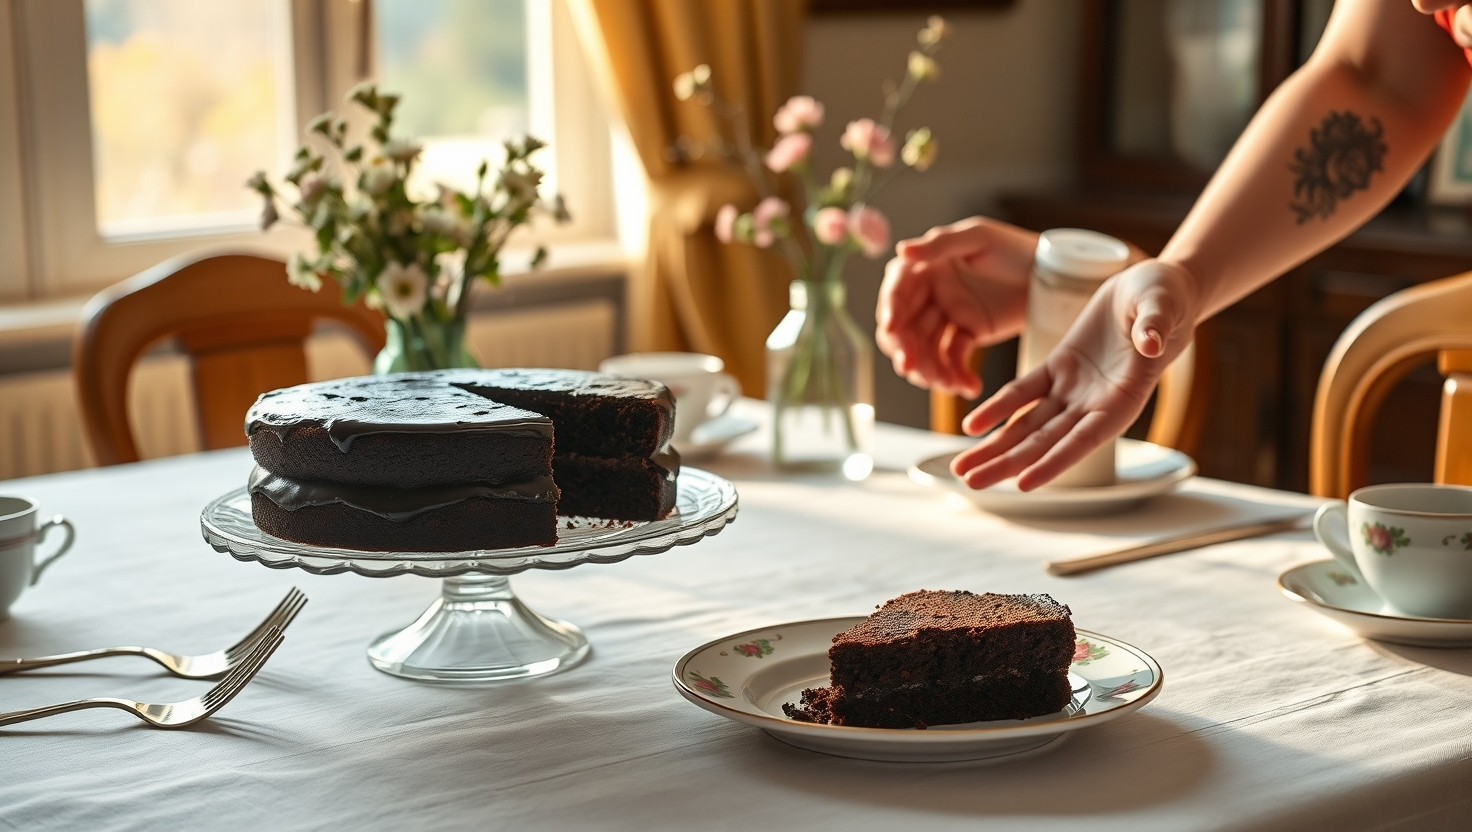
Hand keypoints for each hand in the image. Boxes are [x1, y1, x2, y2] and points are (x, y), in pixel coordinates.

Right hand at [875, 217, 1037, 397]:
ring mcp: (947, 316)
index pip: (897, 290)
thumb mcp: (979, 237)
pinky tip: (969, 387)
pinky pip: (953, 359)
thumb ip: (940, 244)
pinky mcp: (967, 335)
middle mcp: (930, 293)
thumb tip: (902, 250)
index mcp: (926, 266)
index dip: (890, 309)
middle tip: (911, 368)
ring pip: (925, 348)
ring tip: (948, 384)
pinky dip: (956, 375)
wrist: (1051, 274)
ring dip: (930, 369)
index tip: (891, 328)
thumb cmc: (1016, 247)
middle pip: (905, 327)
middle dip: (905, 349)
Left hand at [950, 259, 1199, 490]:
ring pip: (1028, 425)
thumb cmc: (1167, 298)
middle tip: (971, 482)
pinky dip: (997, 408)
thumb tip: (1149, 342)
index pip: (1085, 439)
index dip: (1054, 462)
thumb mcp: (1163, 307)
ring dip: (995, 447)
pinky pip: (1023, 393)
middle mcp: (1095, 404)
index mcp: (1124, 399)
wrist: (1155, 287)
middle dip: (1008, 463)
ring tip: (961, 468)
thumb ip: (1154, 326)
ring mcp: (1074, 389)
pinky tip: (971, 425)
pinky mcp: (1058, 368)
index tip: (1023, 484)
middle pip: (1045, 442)